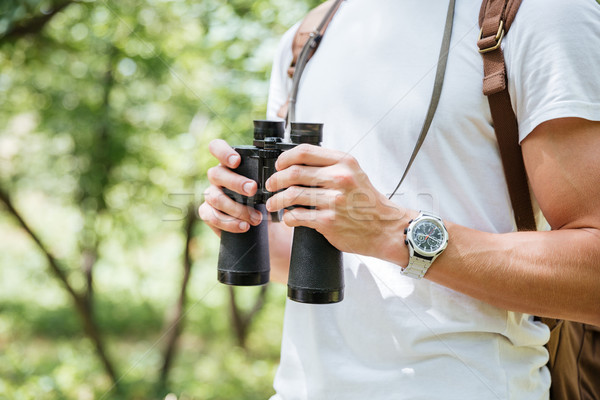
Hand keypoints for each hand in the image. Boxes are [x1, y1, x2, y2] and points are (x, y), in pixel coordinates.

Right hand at [198, 139, 262, 235]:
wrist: (266, 226)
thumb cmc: (266, 200)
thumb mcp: (270, 186)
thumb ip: (268, 177)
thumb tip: (278, 174)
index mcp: (230, 164)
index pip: (217, 148)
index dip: (223, 152)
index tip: (237, 161)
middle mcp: (218, 177)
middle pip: (216, 174)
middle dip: (236, 182)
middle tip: (253, 190)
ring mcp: (211, 194)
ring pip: (215, 197)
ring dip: (238, 208)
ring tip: (256, 218)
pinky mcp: (208, 212)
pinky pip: (211, 216)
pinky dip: (229, 223)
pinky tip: (244, 226)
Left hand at [264, 144, 414, 263]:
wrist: (386, 228)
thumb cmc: (368, 202)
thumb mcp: (354, 173)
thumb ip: (331, 165)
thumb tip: (298, 163)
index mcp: (344, 162)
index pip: (304, 152)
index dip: (285, 159)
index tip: (279, 166)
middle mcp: (339, 178)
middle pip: (293, 173)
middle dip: (275, 180)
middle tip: (271, 186)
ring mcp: (334, 200)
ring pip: (291, 195)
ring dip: (276, 200)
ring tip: (273, 204)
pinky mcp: (329, 221)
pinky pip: (297, 216)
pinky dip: (288, 217)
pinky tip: (288, 218)